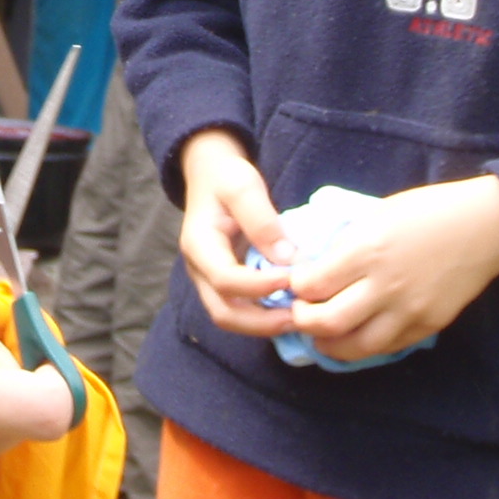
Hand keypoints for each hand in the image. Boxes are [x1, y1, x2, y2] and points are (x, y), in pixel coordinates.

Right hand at [176, 128, 296, 337]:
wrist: (209, 174)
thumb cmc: (226, 176)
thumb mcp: (243, 185)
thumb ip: (262, 220)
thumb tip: (288, 259)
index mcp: (199, 244)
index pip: (224, 278)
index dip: (259, 285)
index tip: (292, 279)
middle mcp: (199, 270)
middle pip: (223, 312)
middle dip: (261, 322)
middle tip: (300, 318)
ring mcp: (209, 280)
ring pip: (231, 318)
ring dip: (264, 325)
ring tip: (299, 318)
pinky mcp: (225, 284)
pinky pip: (241, 310)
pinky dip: (265, 317)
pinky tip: (292, 310)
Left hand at [285, 175, 498, 361]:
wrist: (485, 227)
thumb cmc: (427, 211)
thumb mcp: (376, 215)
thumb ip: (346, 245)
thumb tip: (314, 267)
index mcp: (367, 250)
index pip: (313, 285)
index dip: (296, 288)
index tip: (296, 282)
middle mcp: (385, 285)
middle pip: (327, 322)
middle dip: (304, 322)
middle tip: (301, 313)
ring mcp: (409, 310)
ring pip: (357, 346)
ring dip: (330, 345)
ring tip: (321, 336)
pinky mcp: (429, 325)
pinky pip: (388, 347)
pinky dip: (365, 346)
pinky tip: (355, 337)